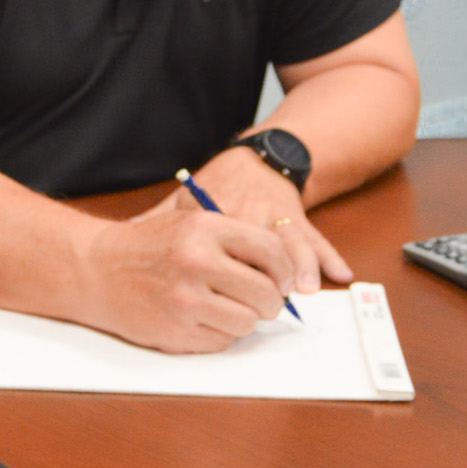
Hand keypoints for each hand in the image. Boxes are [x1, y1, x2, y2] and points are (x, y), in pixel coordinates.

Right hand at [75, 205, 291, 352]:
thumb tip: (286, 272)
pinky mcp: (175, 332)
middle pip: (266, 294)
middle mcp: (196, 262)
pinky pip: (223, 342)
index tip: (283, 280)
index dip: (285, 271)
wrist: (94, 269)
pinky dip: (219, 334)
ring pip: (248, 323)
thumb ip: (233, 239)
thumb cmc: (147, 247)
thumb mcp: (189, 224)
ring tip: (225, 308)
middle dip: (270, 302)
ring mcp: (185, 300)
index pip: (271, 251)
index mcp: (204, 229)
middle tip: (260, 301)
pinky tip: (201, 319)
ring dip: (244, 320)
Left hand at [152, 147, 353, 292]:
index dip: (214, 269)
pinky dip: (328, 256)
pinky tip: (341, 274)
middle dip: (262, 276)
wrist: (257, 160)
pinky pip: (315, 238)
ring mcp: (275, 214)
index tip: (211, 291)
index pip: (212, 243)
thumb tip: (124, 242)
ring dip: (297, 266)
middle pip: (255, 245)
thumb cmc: (216, 188)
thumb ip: (156, 223)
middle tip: (264, 307)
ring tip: (301, 290)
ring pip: (288, 242)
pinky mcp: (298, 217)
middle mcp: (246, 211)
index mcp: (212, 211)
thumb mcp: (183, 203)